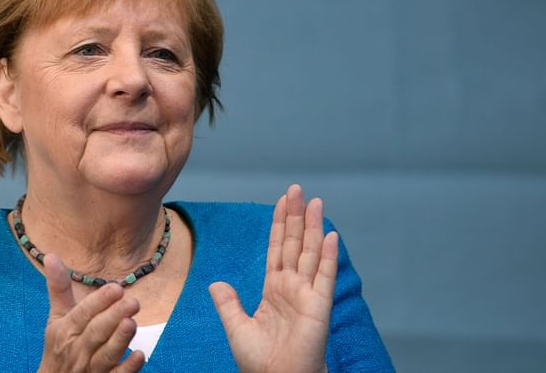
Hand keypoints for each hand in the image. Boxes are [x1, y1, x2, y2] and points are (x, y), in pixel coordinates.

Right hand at [38, 254, 144, 372]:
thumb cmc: (59, 346)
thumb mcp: (56, 318)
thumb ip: (59, 288)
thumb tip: (51, 255)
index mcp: (66, 330)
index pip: (83, 314)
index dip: (99, 302)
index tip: (116, 288)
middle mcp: (78, 350)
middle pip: (96, 333)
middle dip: (113, 317)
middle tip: (133, 302)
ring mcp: (91, 369)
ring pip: (106, 355)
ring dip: (119, 340)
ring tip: (131, 323)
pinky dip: (128, 368)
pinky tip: (140, 355)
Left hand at [209, 184, 337, 372]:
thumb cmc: (260, 361)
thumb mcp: (236, 327)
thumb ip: (228, 303)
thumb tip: (216, 283)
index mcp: (274, 289)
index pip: (277, 249)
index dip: (279, 225)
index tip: (282, 202)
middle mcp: (292, 287)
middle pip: (294, 243)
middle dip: (295, 216)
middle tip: (297, 190)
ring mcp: (307, 294)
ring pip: (310, 252)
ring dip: (313, 226)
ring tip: (315, 202)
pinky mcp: (318, 305)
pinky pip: (324, 275)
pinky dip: (328, 255)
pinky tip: (329, 234)